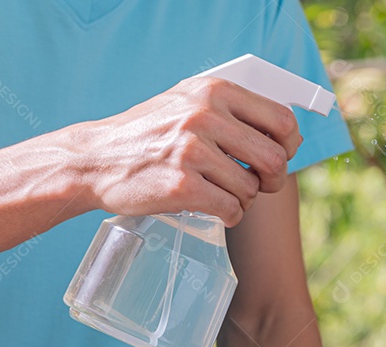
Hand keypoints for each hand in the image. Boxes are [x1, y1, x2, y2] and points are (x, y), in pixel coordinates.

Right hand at [77, 77, 301, 226]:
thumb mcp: (187, 104)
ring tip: (222, 196)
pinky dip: (230, 216)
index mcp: (213, 91)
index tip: (278, 158)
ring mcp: (192, 151)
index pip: (281, 120)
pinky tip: (216, 211)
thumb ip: (232, 112)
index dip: (288, 146)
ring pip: (251, 188)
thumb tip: (290, 134)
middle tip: (259, 186)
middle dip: (272, 180)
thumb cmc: (147, 135)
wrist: (95, 160)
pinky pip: (231, 209)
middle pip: (274, 158)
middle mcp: (204, 116)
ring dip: (243, 200)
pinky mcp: (182, 186)